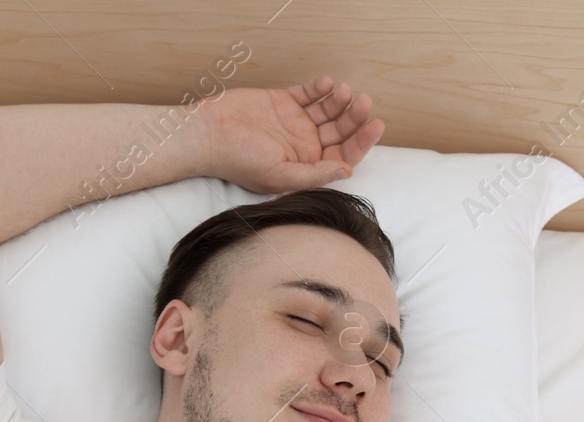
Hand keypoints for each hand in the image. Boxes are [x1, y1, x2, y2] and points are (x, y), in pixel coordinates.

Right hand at [196, 75, 384, 193]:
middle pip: (340, 132)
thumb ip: (314, 175)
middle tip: (364, 103)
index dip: (361, 142)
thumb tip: (347, 171)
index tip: (375, 125)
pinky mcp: (282, 103)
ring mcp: (293, 124)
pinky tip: (325, 84)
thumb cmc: (238, 161)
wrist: (208, 134)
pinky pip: (308, 94)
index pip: (342, 156)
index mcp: (305, 167)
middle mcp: (303, 146)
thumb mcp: (279, 175)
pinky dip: (319, 88)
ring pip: (328, 111)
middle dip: (355, 118)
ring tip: (342, 91)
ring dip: (339, 101)